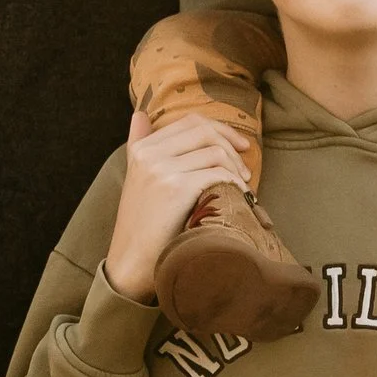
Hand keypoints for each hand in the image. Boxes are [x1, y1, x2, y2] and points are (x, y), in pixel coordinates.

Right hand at [103, 105, 255, 302]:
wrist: (131, 261)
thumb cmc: (141, 224)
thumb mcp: (135, 178)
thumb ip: (139, 144)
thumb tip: (140, 115)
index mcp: (141, 148)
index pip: (189, 122)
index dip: (219, 130)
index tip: (238, 145)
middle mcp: (149, 154)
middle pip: (204, 130)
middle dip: (231, 143)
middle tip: (244, 165)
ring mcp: (162, 169)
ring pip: (214, 151)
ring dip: (235, 166)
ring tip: (242, 183)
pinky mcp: (176, 188)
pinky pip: (217, 173)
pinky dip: (235, 182)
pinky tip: (240, 193)